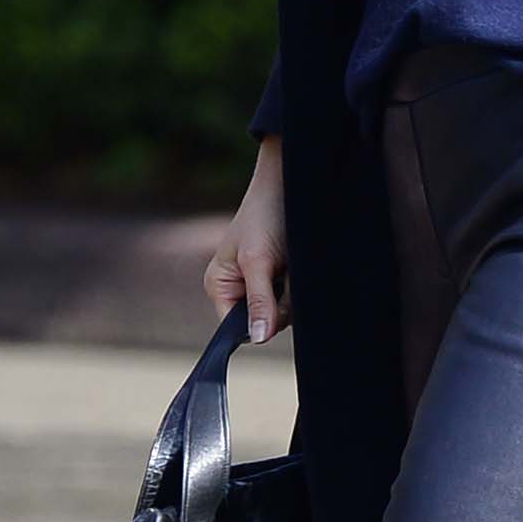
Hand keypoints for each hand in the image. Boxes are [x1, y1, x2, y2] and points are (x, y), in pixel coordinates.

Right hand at [204, 137, 289, 342]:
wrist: (292, 182)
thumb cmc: (265, 214)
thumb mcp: (258, 260)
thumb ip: (259, 300)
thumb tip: (259, 339)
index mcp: (220, 286)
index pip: (234, 329)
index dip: (257, 323)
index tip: (274, 302)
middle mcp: (239, 289)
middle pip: (265, 322)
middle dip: (281, 304)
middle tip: (285, 271)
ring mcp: (263, 285)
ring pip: (285, 312)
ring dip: (295, 292)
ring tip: (292, 262)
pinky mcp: (285, 278)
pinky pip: (297, 297)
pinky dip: (302, 284)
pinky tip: (300, 263)